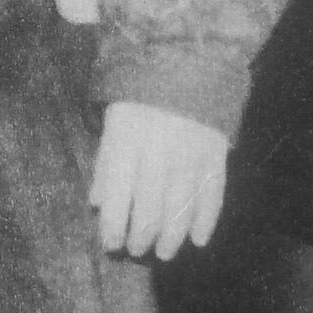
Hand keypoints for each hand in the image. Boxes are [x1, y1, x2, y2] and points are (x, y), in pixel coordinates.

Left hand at [92, 100, 226, 260]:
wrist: (189, 60)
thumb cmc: (142, 96)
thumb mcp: (114, 122)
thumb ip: (106, 163)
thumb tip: (96, 204)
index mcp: (126, 141)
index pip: (117, 197)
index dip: (113, 227)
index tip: (111, 245)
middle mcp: (158, 152)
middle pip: (149, 208)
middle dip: (141, 237)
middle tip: (137, 250)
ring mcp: (190, 154)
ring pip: (180, 208)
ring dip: (171, 236)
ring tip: (163, 252)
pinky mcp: (216, 154)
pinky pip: (212, 195)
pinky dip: (206, 220)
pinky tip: (199, 240)